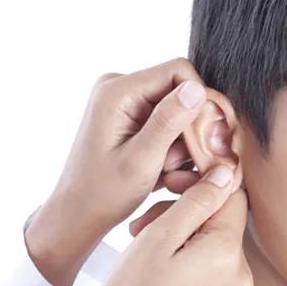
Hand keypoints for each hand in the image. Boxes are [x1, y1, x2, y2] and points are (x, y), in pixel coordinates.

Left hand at [24, 57, 231, 285]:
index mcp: (117, 91)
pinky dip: (174, 145)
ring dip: (183, 141)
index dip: (201, 101)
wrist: (79, 213)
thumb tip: (197, 88)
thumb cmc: (105, 194)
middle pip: (180, 91)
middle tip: (188, 163)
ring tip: (169, 172)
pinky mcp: (131, 115)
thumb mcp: (142, 160)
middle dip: (191, 127)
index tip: (207, 138)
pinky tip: (164, 169)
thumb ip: (168, 122)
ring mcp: (126, 100)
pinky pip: (168, 121)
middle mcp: (120, 87)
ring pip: (178, 109)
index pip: (180, 72)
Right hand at [65, 164, 252, 285]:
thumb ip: (198, 200)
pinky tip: (160, 271)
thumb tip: (227, 172)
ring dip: (184, 240)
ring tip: (146, 247)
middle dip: (185, 216)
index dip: (203, 187)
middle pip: (221, 224)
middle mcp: (242, 277)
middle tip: (145, 223)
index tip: (173, 188)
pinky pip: (213, 274)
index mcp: (228, 254)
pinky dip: (191, 265)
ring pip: (215, 248)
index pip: (232, 199)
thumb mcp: (160, 236)